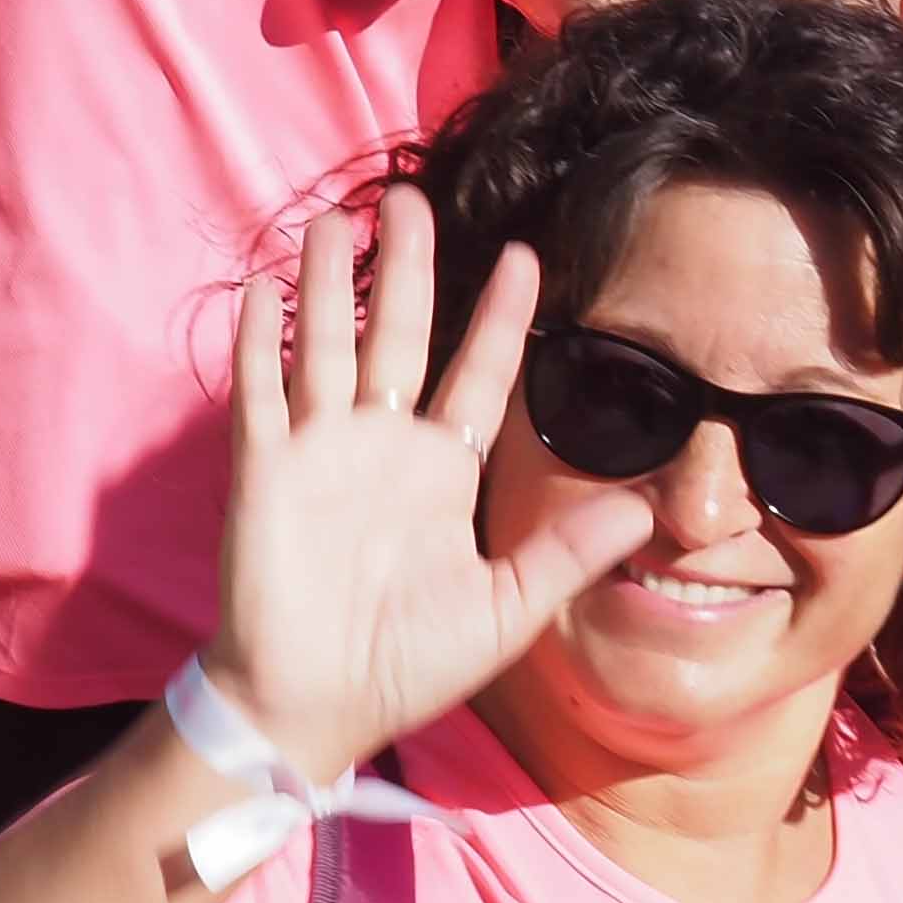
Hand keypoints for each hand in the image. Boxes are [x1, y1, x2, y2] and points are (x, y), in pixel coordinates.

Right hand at [199, 190, 653, 776]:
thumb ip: (567, 555)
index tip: (525, 255)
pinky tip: (260, 287)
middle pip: (397, 335)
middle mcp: (380, 446)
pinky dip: (257, 341)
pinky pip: (260, 393)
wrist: (312, 707)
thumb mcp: (504, 611)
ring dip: (330, 283)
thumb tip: (645, 506)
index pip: (477, 373)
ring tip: (337, 219)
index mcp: (441, 472)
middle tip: (408, 196)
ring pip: (325, 344)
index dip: (497, 317)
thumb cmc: (406, 666)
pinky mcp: (265, 471)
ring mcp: (319, 452)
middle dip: (406, 267)